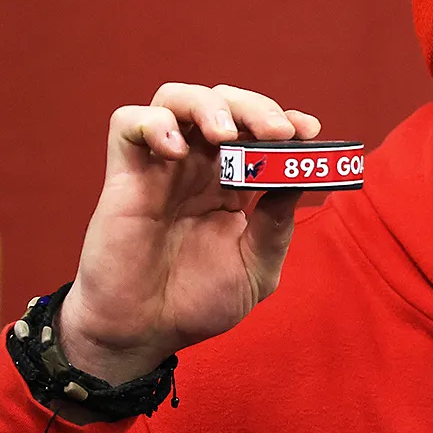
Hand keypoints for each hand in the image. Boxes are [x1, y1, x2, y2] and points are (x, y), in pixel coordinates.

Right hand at [58, 83, 321, 383]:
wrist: (144, 335)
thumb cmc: (196, 303)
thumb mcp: (255, 267)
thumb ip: (276, 224)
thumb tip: (299, 178)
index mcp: (232, 182)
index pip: (259, 129)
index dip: (284, 119)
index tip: (307, 131)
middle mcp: (199, 165)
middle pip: (225, 102)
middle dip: (255, 107)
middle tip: (276, 133)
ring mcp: (161, 166)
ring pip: (177, 98)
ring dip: (207, 104)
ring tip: (225, 134)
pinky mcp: (124, 175)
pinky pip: (128, 123)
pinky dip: (154, 123)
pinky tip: (177, 151)